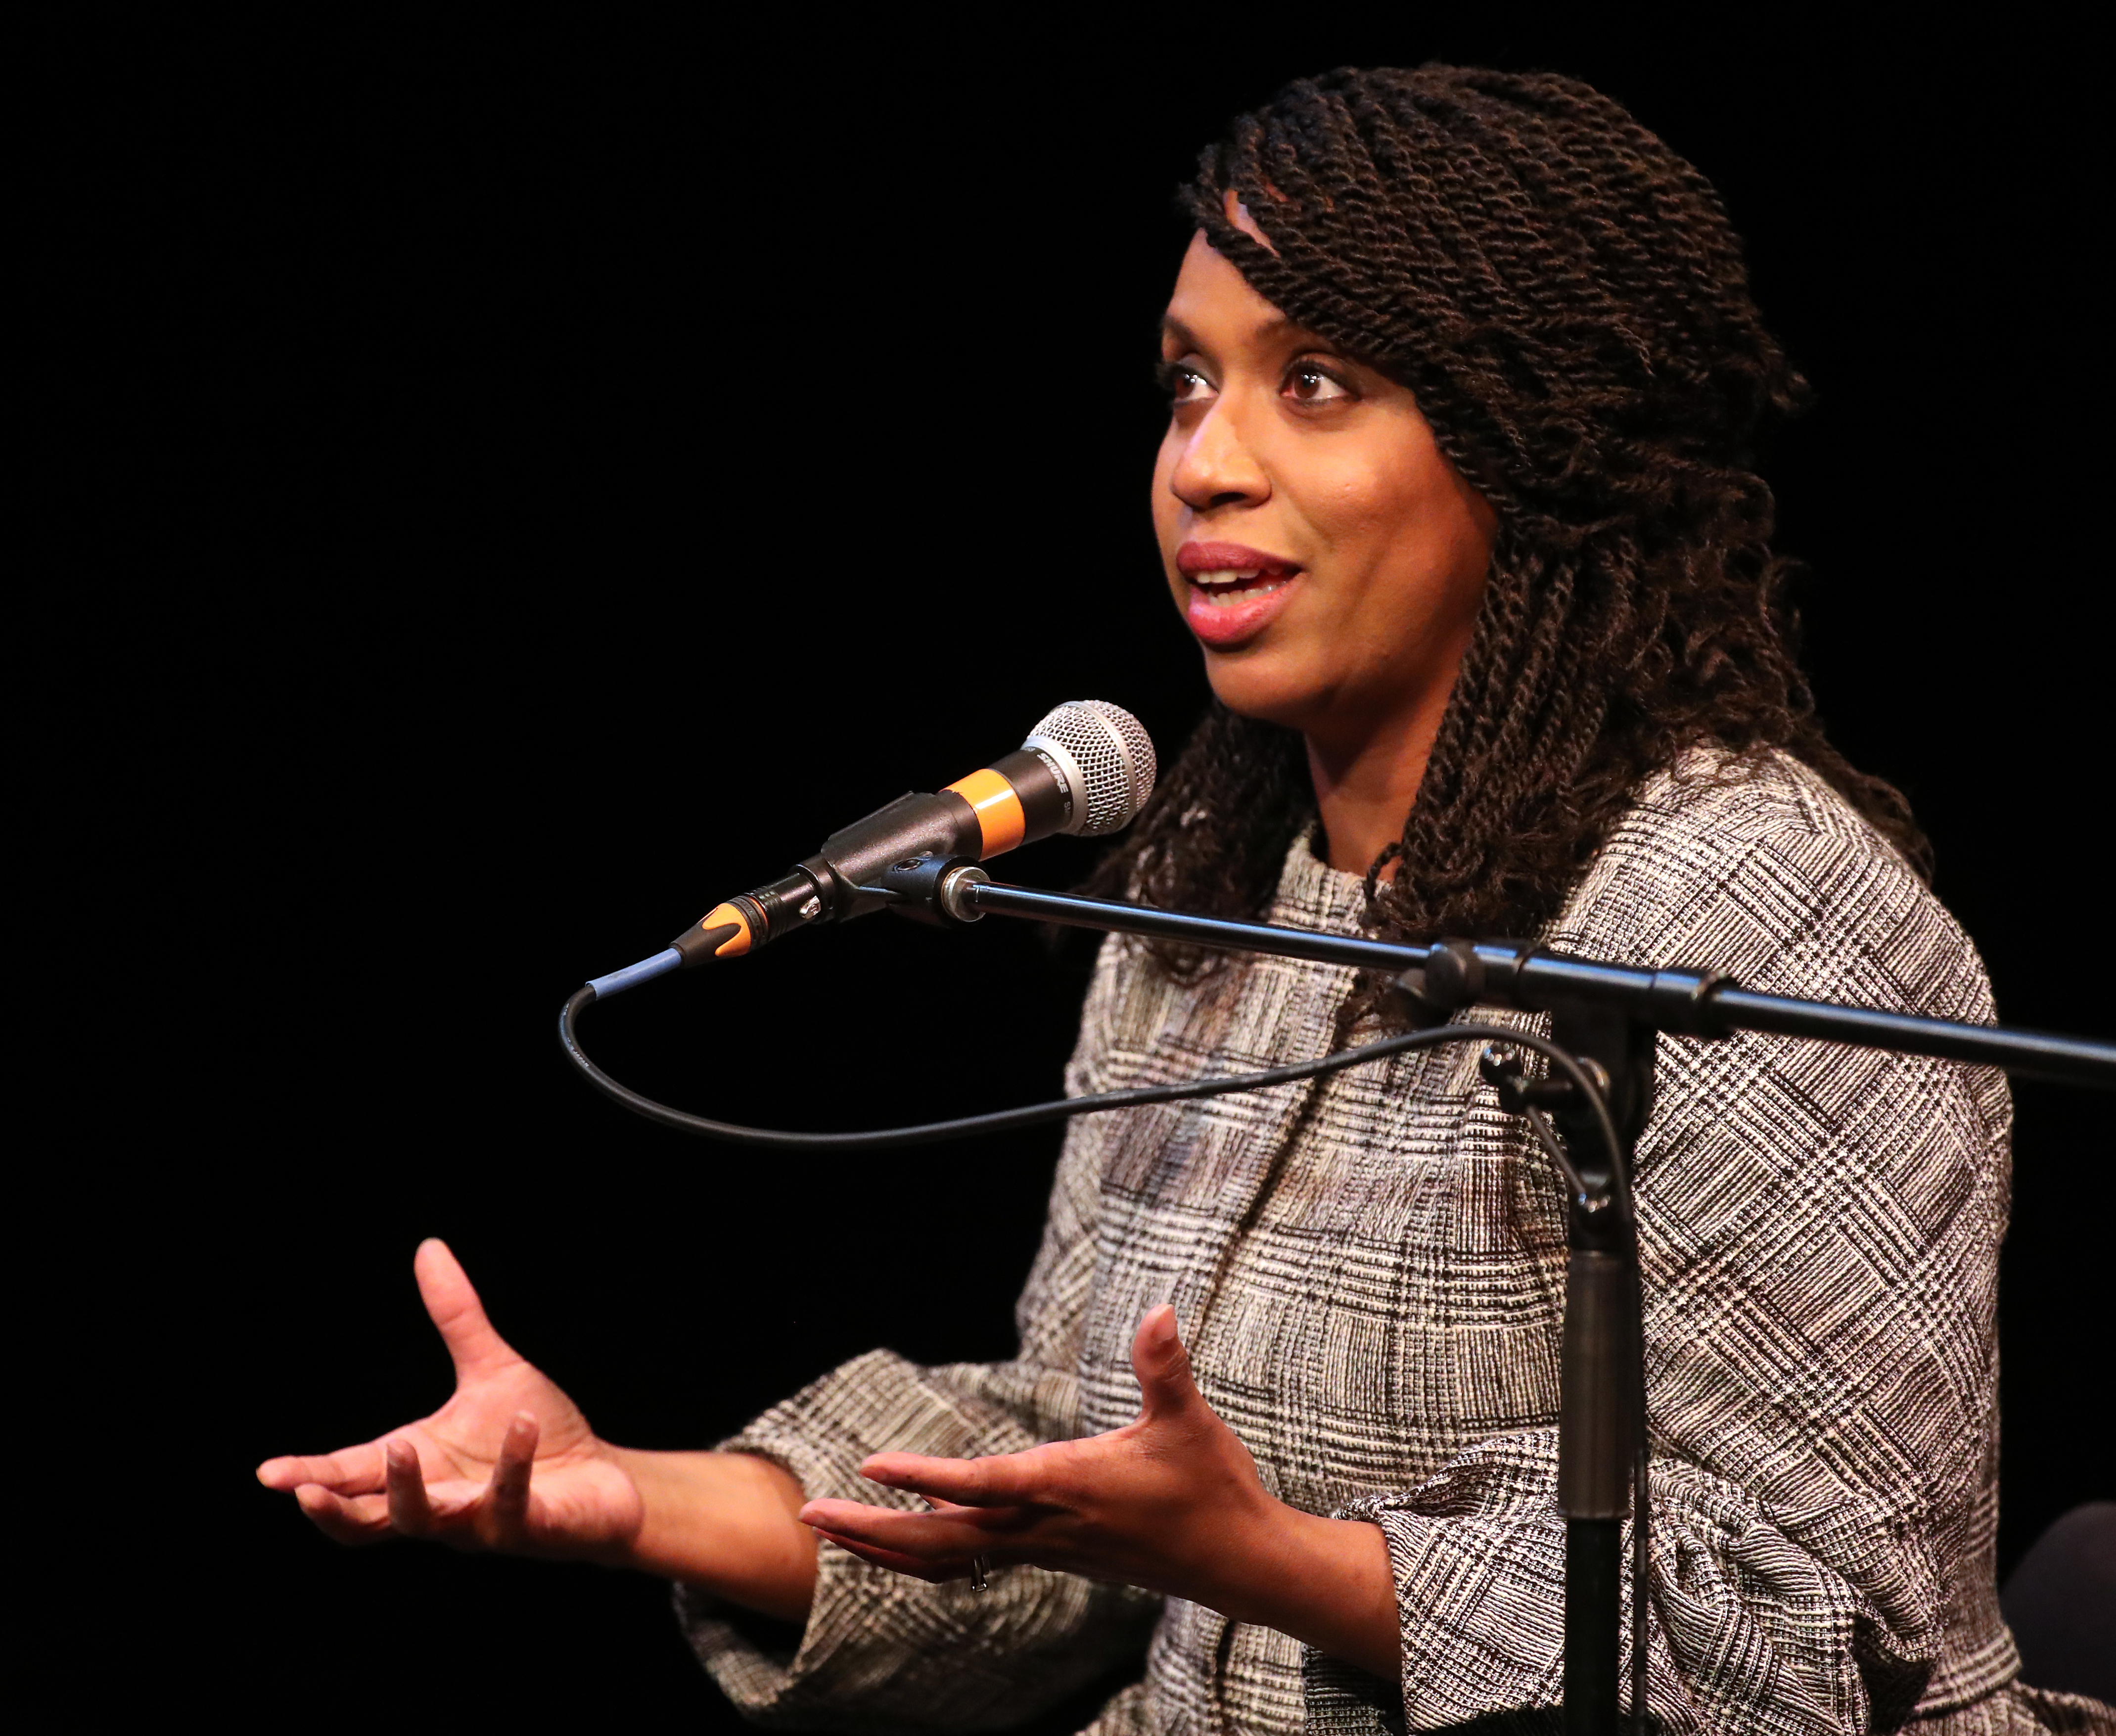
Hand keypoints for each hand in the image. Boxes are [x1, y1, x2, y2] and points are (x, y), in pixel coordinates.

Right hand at [255, 1238, 643, 1560]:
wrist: (604, 1478)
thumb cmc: (540, 1431)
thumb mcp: (491, 1369)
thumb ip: (456, 1318)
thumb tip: (429, 1247)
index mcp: (421, 1466)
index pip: (352, 1477)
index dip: (310, 1478)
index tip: (267, 1474)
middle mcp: (439, 1504)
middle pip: (370, 1521)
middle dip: (336, 1508)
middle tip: (304, 1491)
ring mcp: (478, 1523)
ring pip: (427, 1523)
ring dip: (409, 1490)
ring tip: (402, 1448)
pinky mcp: (527, 1527)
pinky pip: (512, 1501)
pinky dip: (514, 1464)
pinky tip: (522, 1426)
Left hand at [799, 1305, 1397, 1674]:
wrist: (1236, 1562)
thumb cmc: (1210, 1488)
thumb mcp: (1187, 1421)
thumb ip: (1164, 1366)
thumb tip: (1159, 1310)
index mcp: (1066, 1488)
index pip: (983, 1484)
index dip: (926, 1476)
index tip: (873, 1464)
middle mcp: (1043, 1527)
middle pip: (940, 1539)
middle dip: (872, 1529)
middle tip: (810, 1514)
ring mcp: (1044, 1547)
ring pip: (948, 1558)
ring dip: (887, 1545)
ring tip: (834, 1530)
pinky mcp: (1051, 1554)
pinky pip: (971, 1561)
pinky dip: (928, 1552)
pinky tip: (909, 1536)